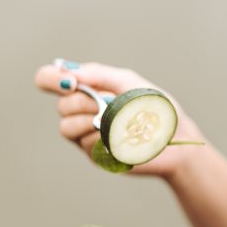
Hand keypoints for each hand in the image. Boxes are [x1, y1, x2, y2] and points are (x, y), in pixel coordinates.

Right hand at [34, 59, 203, 180]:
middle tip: (107, 103)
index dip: (49, 79)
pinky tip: (122, 137)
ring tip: (115, 120)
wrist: (176, 138)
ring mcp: (87, 135)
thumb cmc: (155, 108)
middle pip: (62, 106)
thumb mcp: (130, 83)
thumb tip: (70, 71)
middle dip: (83, 102)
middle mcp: (82, 113)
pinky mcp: (96, 155)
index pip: (50, 80)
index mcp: (88, 90)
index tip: (68, 82)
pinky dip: (104, 137)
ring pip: (67, 128)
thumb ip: (100, 74)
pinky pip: (86, 144)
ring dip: (90, 121)